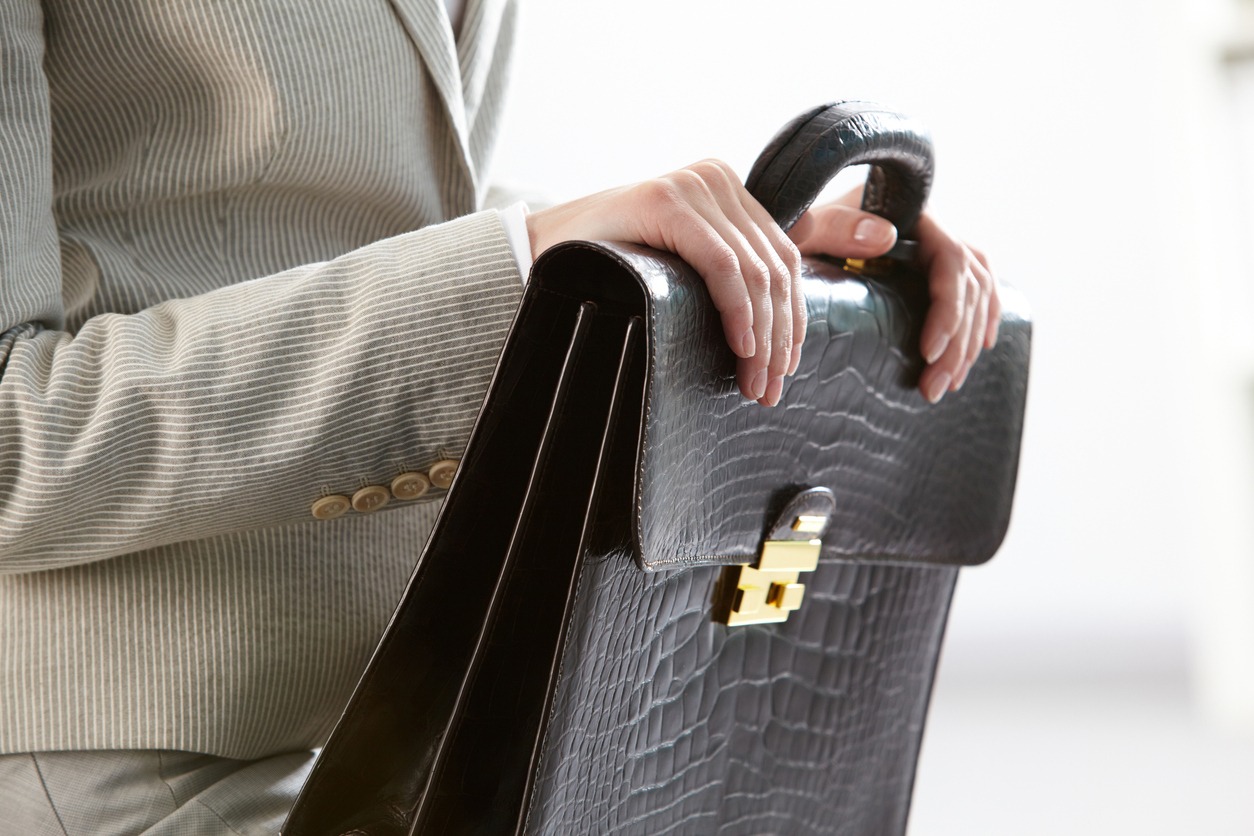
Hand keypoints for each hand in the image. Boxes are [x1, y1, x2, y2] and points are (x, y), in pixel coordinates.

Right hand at [526, 160, 802, 406]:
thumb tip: (785, 330)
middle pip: (774, 268)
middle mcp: (716, 178)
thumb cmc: (605, 268)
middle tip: (768, 389)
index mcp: (725, 189)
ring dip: (761, 336)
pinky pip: (723, 266)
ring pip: (755, 272)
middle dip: (777, 337)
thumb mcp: (678, 267)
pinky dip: (738, 311)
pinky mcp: (670, 201)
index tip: (784, 369)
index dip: (791, 319)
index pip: (781, 259)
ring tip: (754, 382)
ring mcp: (694, 185)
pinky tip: (739, 347)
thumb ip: (726, 276)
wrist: (534, 252)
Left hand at [789, 188, 999, 402]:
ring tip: (947, 384)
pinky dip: (982, 318)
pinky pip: (978, 289)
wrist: (791, 235)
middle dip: (958, 341)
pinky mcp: (935, 267)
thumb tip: (887, 237)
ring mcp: (937, 246)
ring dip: (969, 341)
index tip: (928, 352)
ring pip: (979, 290)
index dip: (948, 309)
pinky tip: (981, 348)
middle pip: (970, 283)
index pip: (951, 260)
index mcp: (911, 215)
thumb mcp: (808, 228)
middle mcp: (933, 228)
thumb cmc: (797, 231)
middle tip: (934, 387)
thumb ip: (834, 227)